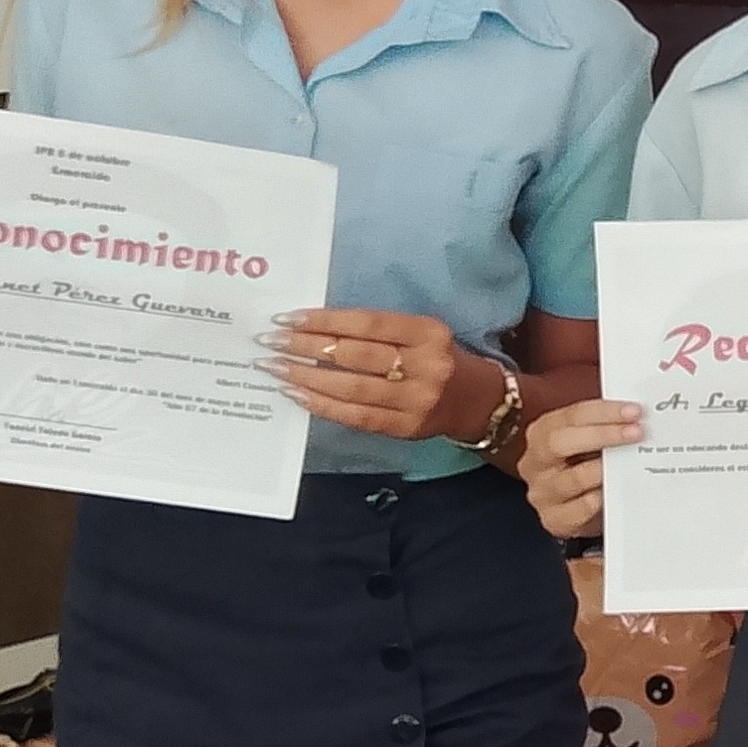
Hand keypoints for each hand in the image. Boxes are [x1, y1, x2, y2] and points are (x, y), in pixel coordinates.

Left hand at [265, 306, 467, 441]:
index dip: (325, 321)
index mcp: (428, 333)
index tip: (287, 318)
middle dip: (307, 347)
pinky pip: (357, 416)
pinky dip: (323, 405)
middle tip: (269, 341)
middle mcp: (425, 366)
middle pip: (356, 355)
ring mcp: (416, 401)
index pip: (368, 324)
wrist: (478, 402)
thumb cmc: (437, 358)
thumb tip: (314, 328)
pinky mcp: (405, 428)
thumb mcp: (420, 333)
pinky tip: (297, 395)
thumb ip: (377, 330)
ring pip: (352, 388)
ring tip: (275, 368)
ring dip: (307, 377)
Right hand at [516, 399, 637, 540]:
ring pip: (571, 479)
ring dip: (603, 470)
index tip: (634, 411)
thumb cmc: (584, 465)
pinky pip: (577, 510)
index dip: (604, 412)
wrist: (575, 507)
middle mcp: (535, 462)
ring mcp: (542, 493)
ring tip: (630, 464)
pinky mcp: (554, 520)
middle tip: (637, 433)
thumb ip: (605, 425)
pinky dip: (597, 501)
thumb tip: (637, 413)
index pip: (571, 416)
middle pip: (560, 442)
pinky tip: (614, 493)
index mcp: (543, 433)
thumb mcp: (589, 441)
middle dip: (602, 435)